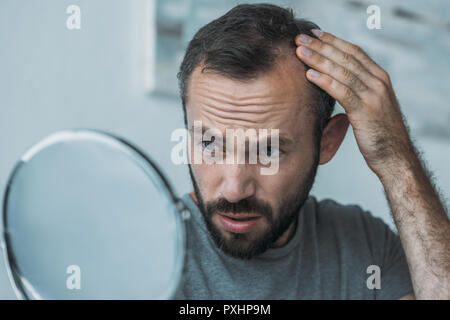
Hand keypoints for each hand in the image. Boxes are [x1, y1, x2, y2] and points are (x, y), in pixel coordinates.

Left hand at [295, 30, 415, 177]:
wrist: (395, 156)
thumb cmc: (379, 133)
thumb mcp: (370, 105)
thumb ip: (357, 90)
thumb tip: (335, 82)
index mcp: (379, 77)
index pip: (354, 51)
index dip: (333, 41)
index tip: (314, 34)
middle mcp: (378, 82)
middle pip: (346, 57)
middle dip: (321, 46)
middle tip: (300, 39)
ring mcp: (373, 95)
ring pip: (342, 71)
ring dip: (319, 60)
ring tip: (300, 53)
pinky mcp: (366, 111)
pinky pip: (342, 92)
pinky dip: (325, 81)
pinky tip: (309, 75)